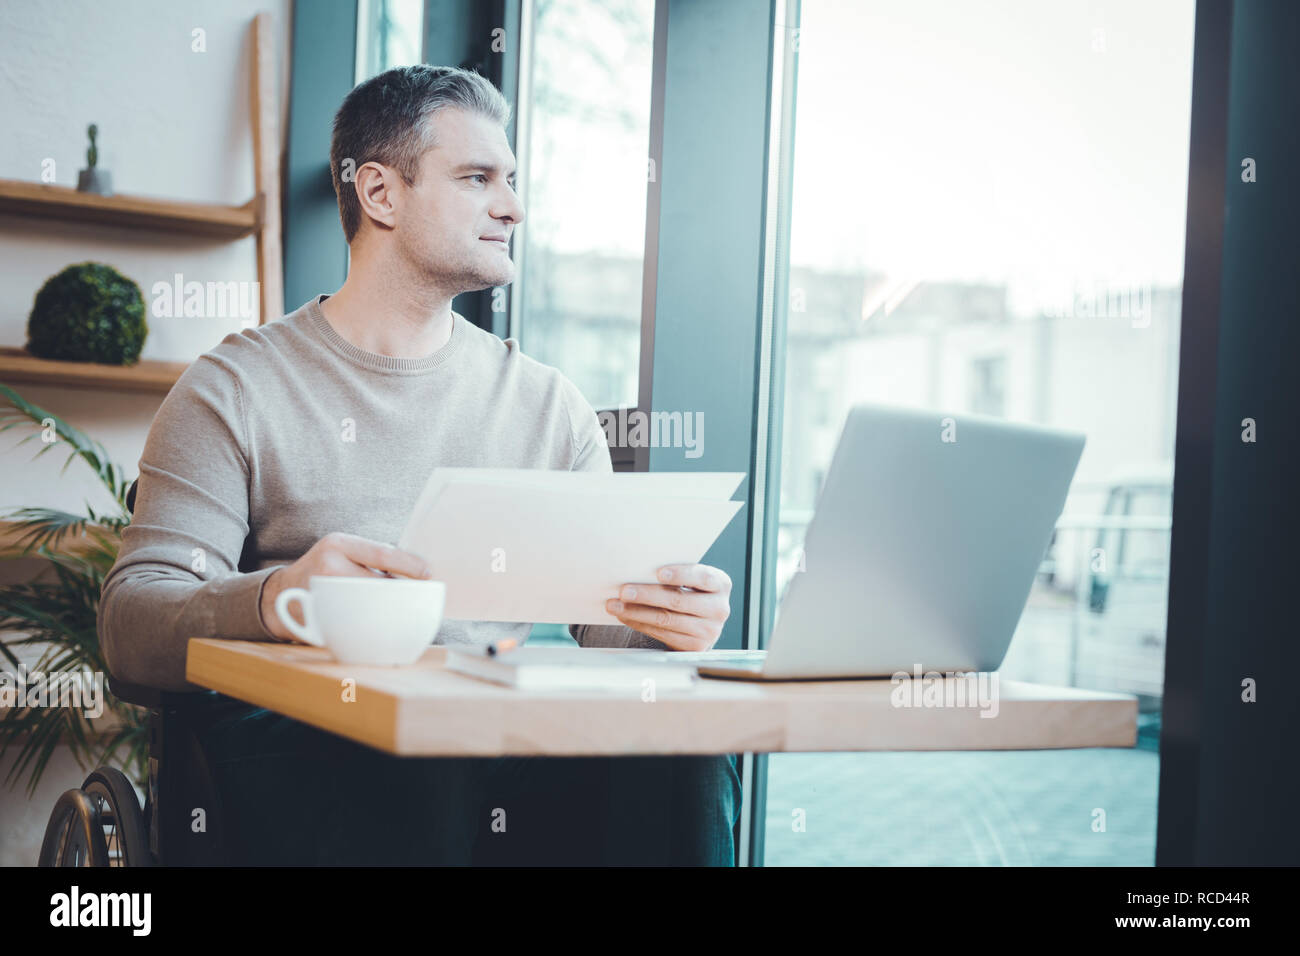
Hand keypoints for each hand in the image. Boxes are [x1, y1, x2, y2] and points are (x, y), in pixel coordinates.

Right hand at [259, 532, 432, 640]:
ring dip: (387, 607)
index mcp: (339, 544)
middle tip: (421, 598)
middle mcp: (329, 563)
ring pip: (368, 602)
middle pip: (377, 580)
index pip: (382, 553)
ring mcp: (322, 590)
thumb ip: (368, 560)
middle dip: (402, 591)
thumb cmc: (322, 573)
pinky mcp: (317, 615)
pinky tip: (378, 624)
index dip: (408, 564)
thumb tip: (414, 572)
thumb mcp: (340, 554)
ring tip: (401, 611)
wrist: (278, 595)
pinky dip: (369, 622)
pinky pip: (352, 620)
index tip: (428, 573)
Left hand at [605, 563, 731, 649]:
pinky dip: (640, 624)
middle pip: (678, 600)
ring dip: (637, 612)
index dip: (680, 574)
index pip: (702, 577)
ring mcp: (710, 630)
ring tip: (616, 605)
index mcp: (721, 584)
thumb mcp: (692, 581)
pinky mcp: (695, 646)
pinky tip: (625, 616)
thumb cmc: (690, 592)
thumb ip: (676, 576)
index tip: (658, 572)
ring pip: (667, 619)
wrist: (701, 624)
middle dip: (647, 595)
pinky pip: (662, 634)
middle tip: (624, 591)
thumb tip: (638, 568)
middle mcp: (719, 608)